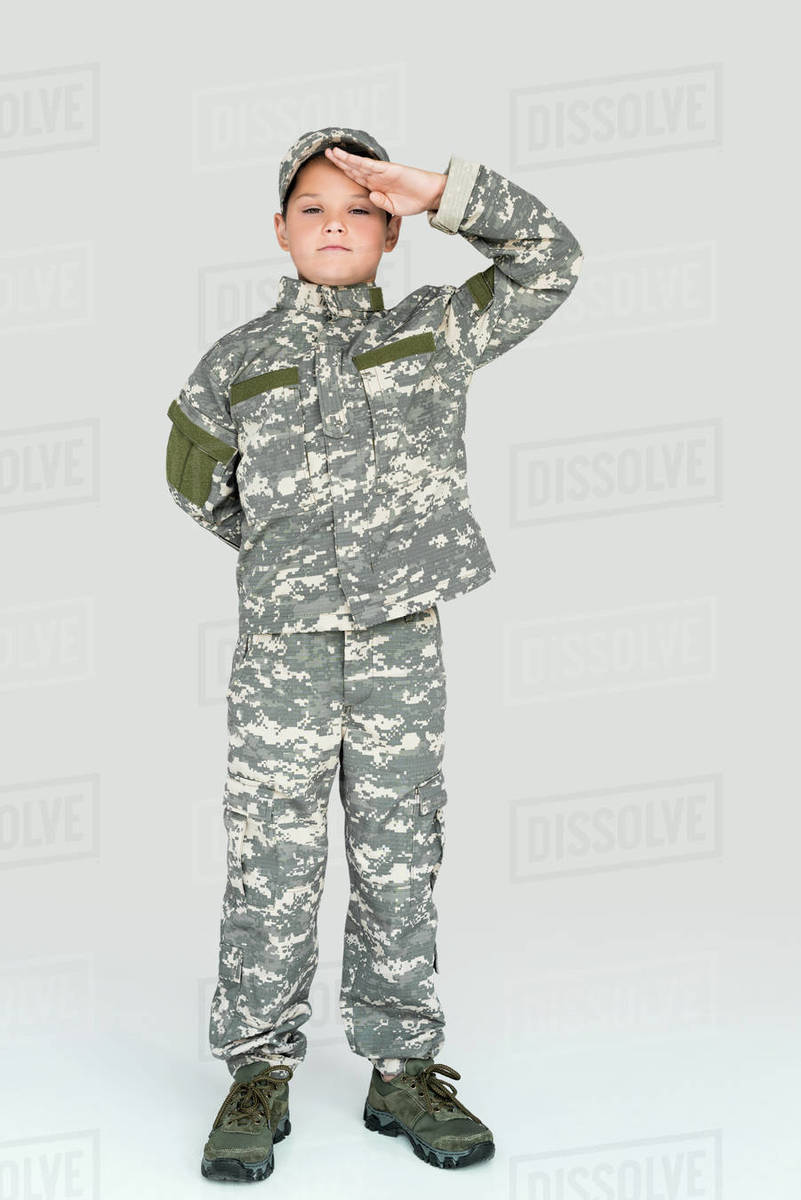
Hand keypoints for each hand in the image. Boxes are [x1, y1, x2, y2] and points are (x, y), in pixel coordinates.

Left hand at [324, 146, 445, 217]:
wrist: (429, 195)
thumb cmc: (413, 201)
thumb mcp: (392, 207)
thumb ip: (380, 202)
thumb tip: (370, 196)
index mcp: (376, 186)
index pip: (355, 177)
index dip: (343, 172)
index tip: (331, 168)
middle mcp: (377, 177)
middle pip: (354, 168)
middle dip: (340, 161)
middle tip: (327, 153)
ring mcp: (382, 172)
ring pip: (360, 164)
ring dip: (346, 158)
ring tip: (333, 152)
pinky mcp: (390, 169)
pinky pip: (372, 166)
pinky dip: (360, 162)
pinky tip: (349, 158)